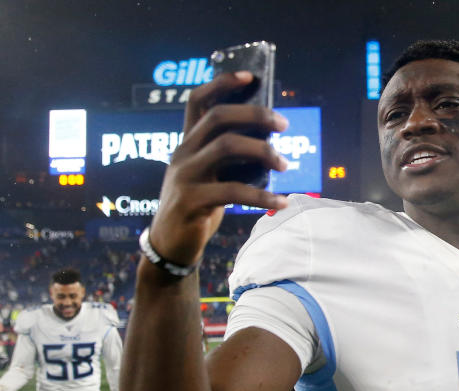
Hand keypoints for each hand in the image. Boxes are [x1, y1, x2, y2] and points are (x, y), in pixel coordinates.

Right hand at [149, 71, 289, 266]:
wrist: (171, 245)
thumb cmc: (199, 206)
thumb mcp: (212, 175)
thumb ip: (230, 158)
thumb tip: (269, 142)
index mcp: (188, 142)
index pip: (198, 101)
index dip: (222, 83)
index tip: (251, 76)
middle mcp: (183, 152)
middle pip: (218, 118)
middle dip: (255, 115)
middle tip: (284, 125)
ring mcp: (184, 175)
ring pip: (226, 147)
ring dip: (263, 152)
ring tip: (285, 165)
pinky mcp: (191, 200)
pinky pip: (233, 191)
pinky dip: (262, 197)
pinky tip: (281, 203)